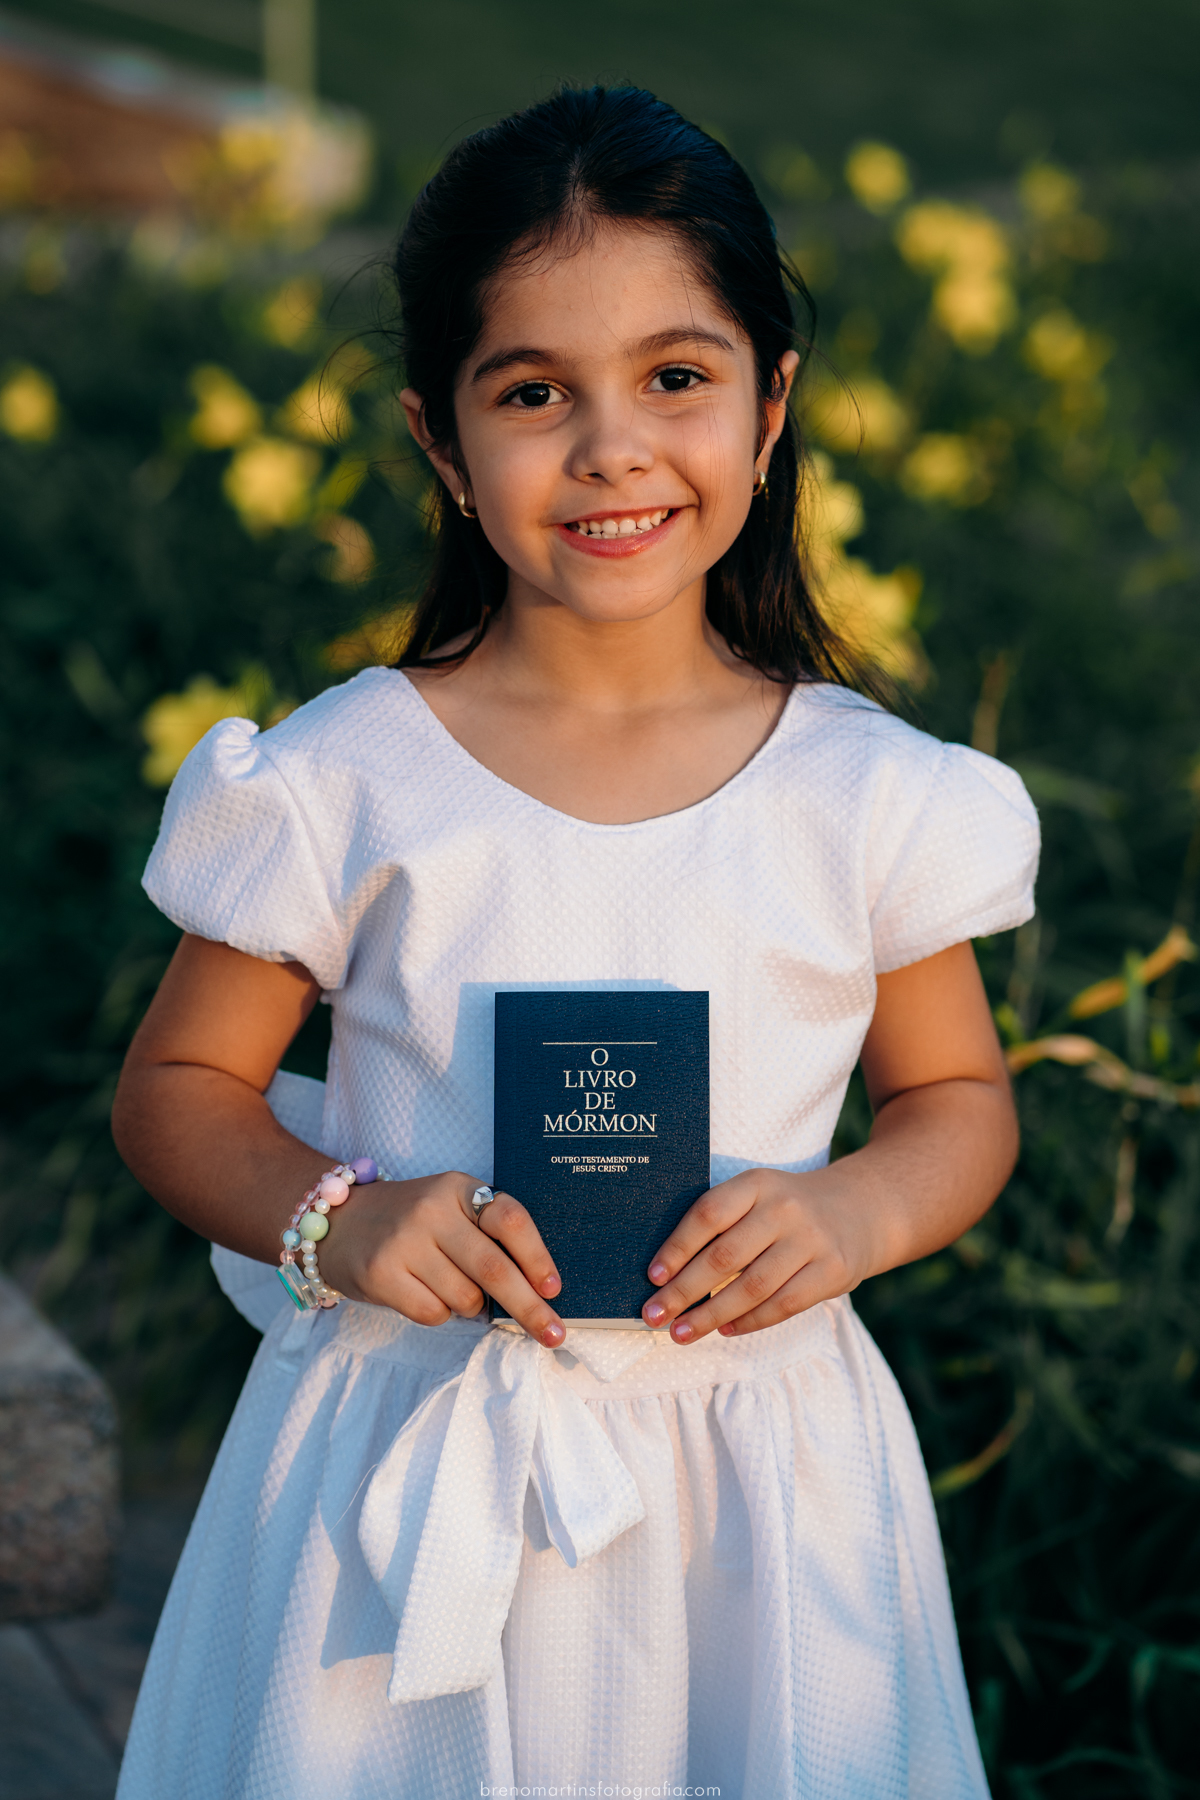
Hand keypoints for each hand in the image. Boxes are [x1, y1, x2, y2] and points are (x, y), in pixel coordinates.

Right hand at [319, 1171, 564, 1345]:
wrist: (339, 1222)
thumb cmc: (411, 1222)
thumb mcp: (450, 1208)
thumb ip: (487, 1236)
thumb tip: (537, 1292)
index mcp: (458, 1189)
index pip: (510, 1219)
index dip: (537, 1256)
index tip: (554, 1289)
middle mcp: (432, 1210)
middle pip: (495, 1268)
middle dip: (529, 1308)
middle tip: (553, 1334)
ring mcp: (404, 1242)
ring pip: (466, 1298)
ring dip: (472, 1307)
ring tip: (450, 1286)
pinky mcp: (381, 1274)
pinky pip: (434, 1314)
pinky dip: (440, 1314)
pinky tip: (423, 1293)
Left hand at [640, 1166, 874, 1342]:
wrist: (860, 1209)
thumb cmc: (788, 1209)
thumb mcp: (758, 1195)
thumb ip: (722, 1221)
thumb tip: (667, 1272)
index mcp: (757, 1184)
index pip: (708, 1214)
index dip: (677, 1247)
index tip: (653, 1277)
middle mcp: (785, 1208)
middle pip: (725, 1256)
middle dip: (684, 1290)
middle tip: (654, 1315)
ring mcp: (812, 1240)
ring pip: (752, 1287)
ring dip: (711, 1314)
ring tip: (681, 1332)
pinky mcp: (832, 1270)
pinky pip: (783, 1304)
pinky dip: (749, 1321)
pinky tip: (725, 1330)